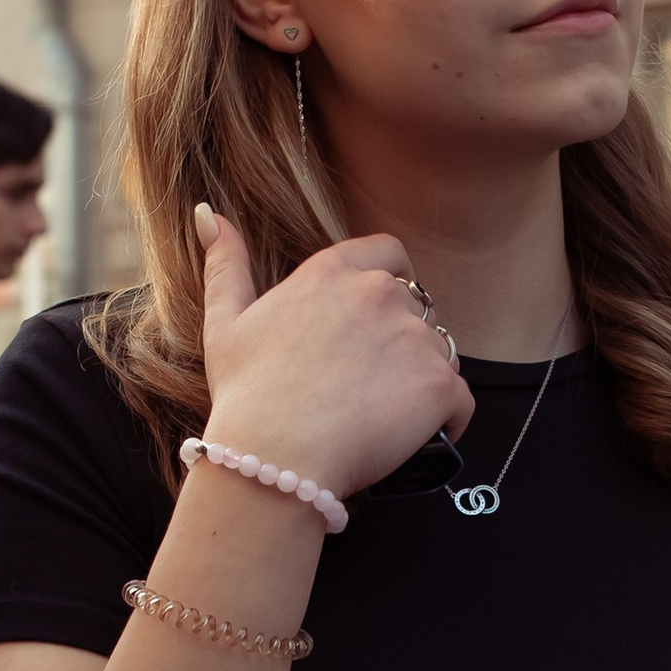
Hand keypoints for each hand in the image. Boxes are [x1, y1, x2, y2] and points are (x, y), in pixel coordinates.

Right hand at [197, 207, 474, 504]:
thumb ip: (226, 264)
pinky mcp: (439, 383)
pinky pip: (461, 401)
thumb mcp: (225, 323)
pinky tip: (418, 439)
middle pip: (417, 308)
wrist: (274, 456)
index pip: (390, 252)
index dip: (394, 280)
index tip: (383, 317)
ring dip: (423, 380)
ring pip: (440, 354)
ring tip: (385, 416)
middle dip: (403, 341)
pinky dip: (447, 421)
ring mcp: (414, 337)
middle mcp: (379, 293)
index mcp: (332, 273)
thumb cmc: (246, 396)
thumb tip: (209, 214)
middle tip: (370, 385)